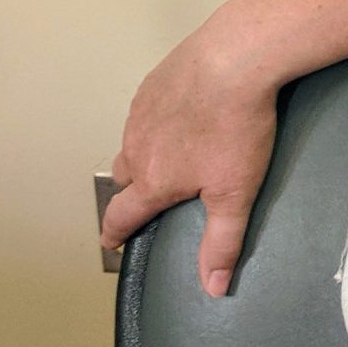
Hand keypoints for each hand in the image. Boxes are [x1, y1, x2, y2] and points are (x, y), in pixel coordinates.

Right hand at [100, 17, 280, 297]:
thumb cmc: (236, 128)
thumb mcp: (235, 193)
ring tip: (164, 158)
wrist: (235, 58)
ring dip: (142, 155)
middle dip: (132, 193)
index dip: (114, 233)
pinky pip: (146, 111)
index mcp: (154, 180)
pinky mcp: (154, 83)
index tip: (111, 242)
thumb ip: (222, 242)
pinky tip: (178, 116)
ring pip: (132, 143)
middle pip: (123, 178)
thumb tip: (212, 288)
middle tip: (147, 199)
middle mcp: (138, 148)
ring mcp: (142, 112)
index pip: (122, 215)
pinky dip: (155, 121)